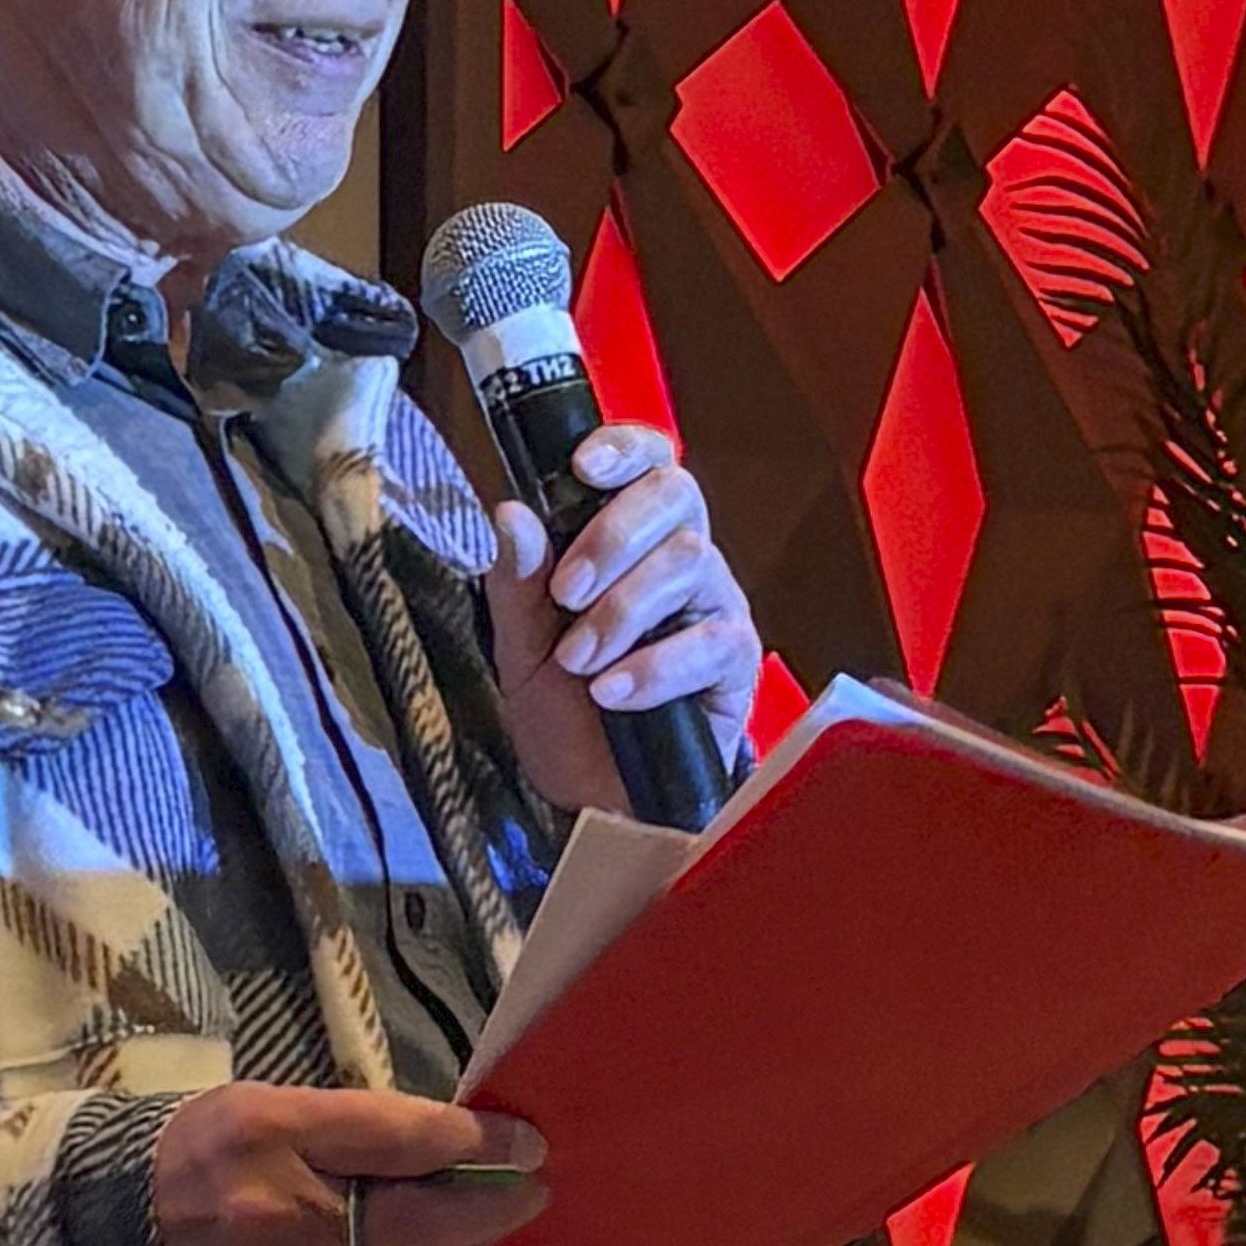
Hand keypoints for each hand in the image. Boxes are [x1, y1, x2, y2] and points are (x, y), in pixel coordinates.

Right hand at [152, 1084, 547, 1245]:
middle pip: (423, 1225)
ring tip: (480, 1229)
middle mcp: (289, 1230)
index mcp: (278, 1149)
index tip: (528, 1145)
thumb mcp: (265, 1109)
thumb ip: (358, 1123)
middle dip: (489, 1211)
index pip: (407, 1145)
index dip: (480, 1145)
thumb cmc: (190, 1159)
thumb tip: (450, 1141)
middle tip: (531, 1193)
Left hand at [486, 426, 758, 815]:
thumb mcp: (521, 646)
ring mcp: (714, 605)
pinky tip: (613, 694)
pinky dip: (652, 667)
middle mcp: (680, 558)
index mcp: (630, 539)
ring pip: (688, 562)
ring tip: (580, 662)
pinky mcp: (735, 661)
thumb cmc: (565, 713)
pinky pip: (709, 641)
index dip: (624, 448)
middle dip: (613, 536)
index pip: (649, 462)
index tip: (581, 467)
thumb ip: (517, 581)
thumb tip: (511, 512)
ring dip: (622, 611)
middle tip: (566, 592)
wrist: (596, 797)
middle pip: (676, 495)